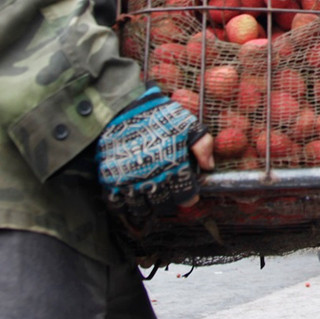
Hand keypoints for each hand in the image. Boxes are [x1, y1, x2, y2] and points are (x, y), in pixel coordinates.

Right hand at [96, 88, 214, 215]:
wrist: (119, 108)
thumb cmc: (156, 115)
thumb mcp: (186, 123)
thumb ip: (202, 145)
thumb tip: (209, 166)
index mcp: (173, 166)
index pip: (186, 197)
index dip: (189, 196)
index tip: (188, 191)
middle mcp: (151, 179)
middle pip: (164, 206)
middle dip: (170, 201)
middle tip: (169, 191)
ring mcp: (129, 182)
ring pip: (141, 210)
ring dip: (148, 205)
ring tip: (151, 194)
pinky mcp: (110, 181)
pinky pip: (117, 206)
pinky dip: (125, 206)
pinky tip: (131, 196)